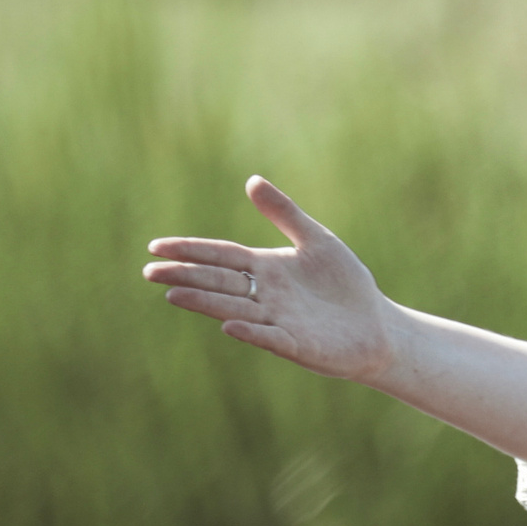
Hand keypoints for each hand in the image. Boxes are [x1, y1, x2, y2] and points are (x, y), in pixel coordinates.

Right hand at [145, 178, 397, 382]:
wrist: (377, 325)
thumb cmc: (345, 284)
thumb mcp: (317, 241)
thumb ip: (285, 213)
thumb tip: (251, 180)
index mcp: (266, 268)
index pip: (221, 256)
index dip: (190, 251)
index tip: (156, 247)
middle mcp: (265, 296)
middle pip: (218, 282)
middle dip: (185, 276)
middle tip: (149, 271)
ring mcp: (278, 321)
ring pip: (234, 309)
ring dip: (205, 302)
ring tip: (174, 295)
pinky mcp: (298, 345)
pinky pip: (270, 337)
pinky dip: (251, 332)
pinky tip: (230, 326)